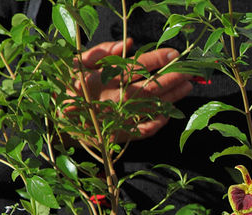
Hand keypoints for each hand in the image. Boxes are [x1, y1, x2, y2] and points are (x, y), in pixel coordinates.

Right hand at [68, 39, 193, 140]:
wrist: (62, 121)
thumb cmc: (73, 87)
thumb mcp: (79, 64)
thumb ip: (101, 51)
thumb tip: (128, 43)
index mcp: (103, 78)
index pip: (135, 67)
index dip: (156, 59)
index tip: (174, 53)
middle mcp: (113, 99)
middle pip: (149, 87)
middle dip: (172, 78)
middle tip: (189, 70)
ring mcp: (119, 118)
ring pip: (152, 107)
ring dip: (172, 97)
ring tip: (187, 86)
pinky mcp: (121, 134)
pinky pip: (145, 129)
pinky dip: (159, 121)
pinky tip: (171, 113)